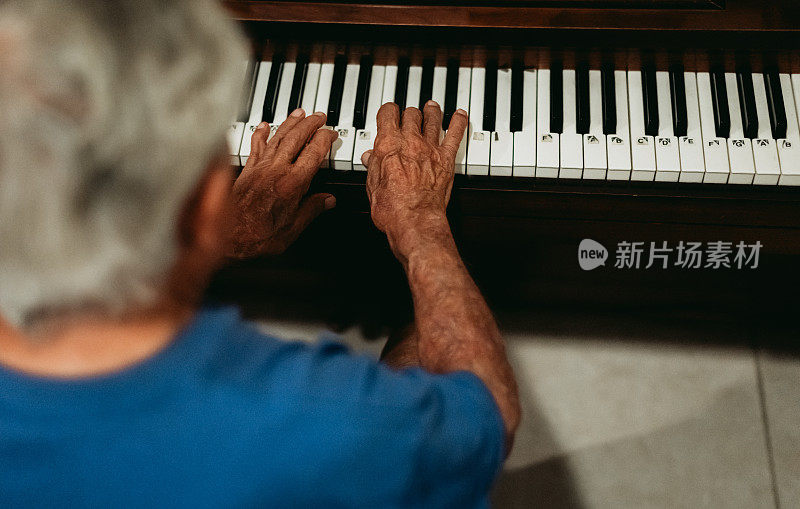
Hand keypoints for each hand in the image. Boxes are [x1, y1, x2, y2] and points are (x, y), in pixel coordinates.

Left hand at [227, 109, 337, 257]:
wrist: (227, 238)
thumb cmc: (258, 237)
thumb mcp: (293, 229)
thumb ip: (312, 210)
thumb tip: (327, 201)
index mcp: (292, 184)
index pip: (314, 153)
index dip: (325, 140)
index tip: (331, 134)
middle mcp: (276, 171)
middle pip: (296, 138)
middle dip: (310, 124)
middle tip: (319, 116)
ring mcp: (260, 168)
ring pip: (277, 137)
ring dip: (290, 123)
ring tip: (299, 113)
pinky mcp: (247, 170)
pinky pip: (255, 146)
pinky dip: (260, 133)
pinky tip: (264, 125)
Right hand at [362, 101, 467, 257]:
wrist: (414, 220)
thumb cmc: (392, 209)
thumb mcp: (373, 186)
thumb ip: (373, 167)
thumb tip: (370, 157)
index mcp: (388, 145)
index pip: (388, 113)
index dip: (388, 111)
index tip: (388, 114)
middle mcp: (410, 141)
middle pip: (411, 113)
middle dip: (409, 113)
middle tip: (409, 116)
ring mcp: (430, 148)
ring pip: (432, 118)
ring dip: (431, 111)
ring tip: (432, 107)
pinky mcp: (446, 159)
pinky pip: (455, 134)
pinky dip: (459, 122)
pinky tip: (460, 115)